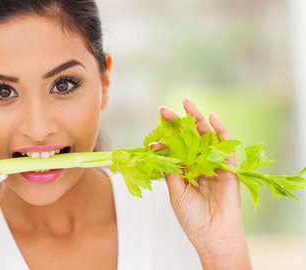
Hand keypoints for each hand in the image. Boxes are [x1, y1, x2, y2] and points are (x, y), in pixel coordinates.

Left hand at [154, 99, 250, 269]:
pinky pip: (226, 145)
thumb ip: (170, 169)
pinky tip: (211, 116)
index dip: (163, 139)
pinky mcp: (229, 167)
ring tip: (186, 104)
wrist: (212, 234)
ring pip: (205, 137)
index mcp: (184, 170)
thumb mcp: (176, 191)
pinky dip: (220, 130)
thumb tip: (158, 148)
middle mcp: (198, 164)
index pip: (173, 148)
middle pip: (188, 138)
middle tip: (163, 109)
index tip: (151, 135)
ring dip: (196, 119)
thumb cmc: (192, 217)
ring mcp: (213, 164)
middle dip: (177, 123)